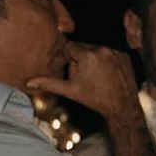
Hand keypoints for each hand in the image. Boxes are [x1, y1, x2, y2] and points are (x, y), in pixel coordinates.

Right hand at [26, 43, 140, 123]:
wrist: (123, 107)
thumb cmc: (96, 99)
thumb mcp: (71, 91)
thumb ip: (50, 83)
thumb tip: (30, 83)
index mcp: (88, 55)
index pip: (70, 47)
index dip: (68, 58)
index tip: (73, 71)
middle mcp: (103, 50)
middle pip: (84, 48)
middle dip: (81, 59)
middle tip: (84, 76)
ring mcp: (116, 53)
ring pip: (97, 50)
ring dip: (94, 59)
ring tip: (96, 77)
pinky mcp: (125, 57)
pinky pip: (110, 53)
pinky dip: (107, 61)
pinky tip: (107, 75)